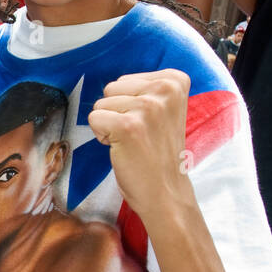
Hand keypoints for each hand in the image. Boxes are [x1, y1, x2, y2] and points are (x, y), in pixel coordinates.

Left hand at [87, 70, 193, 223]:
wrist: (165, 191)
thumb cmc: (159, 153)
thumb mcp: (164, 110)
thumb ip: (146, 89)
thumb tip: (115, 82)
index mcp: (176, 81)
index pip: (126, 79)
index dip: (129, 103)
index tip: (148, 124)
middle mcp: (165, 89)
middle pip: (112, 88)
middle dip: (117, 112)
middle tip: (138, 135)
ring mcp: (148, 107)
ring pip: (101, 103)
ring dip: (110, 124)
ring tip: (132, 141)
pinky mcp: (128, 125)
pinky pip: (94, 118)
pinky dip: (102, 136)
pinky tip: (123, 148)